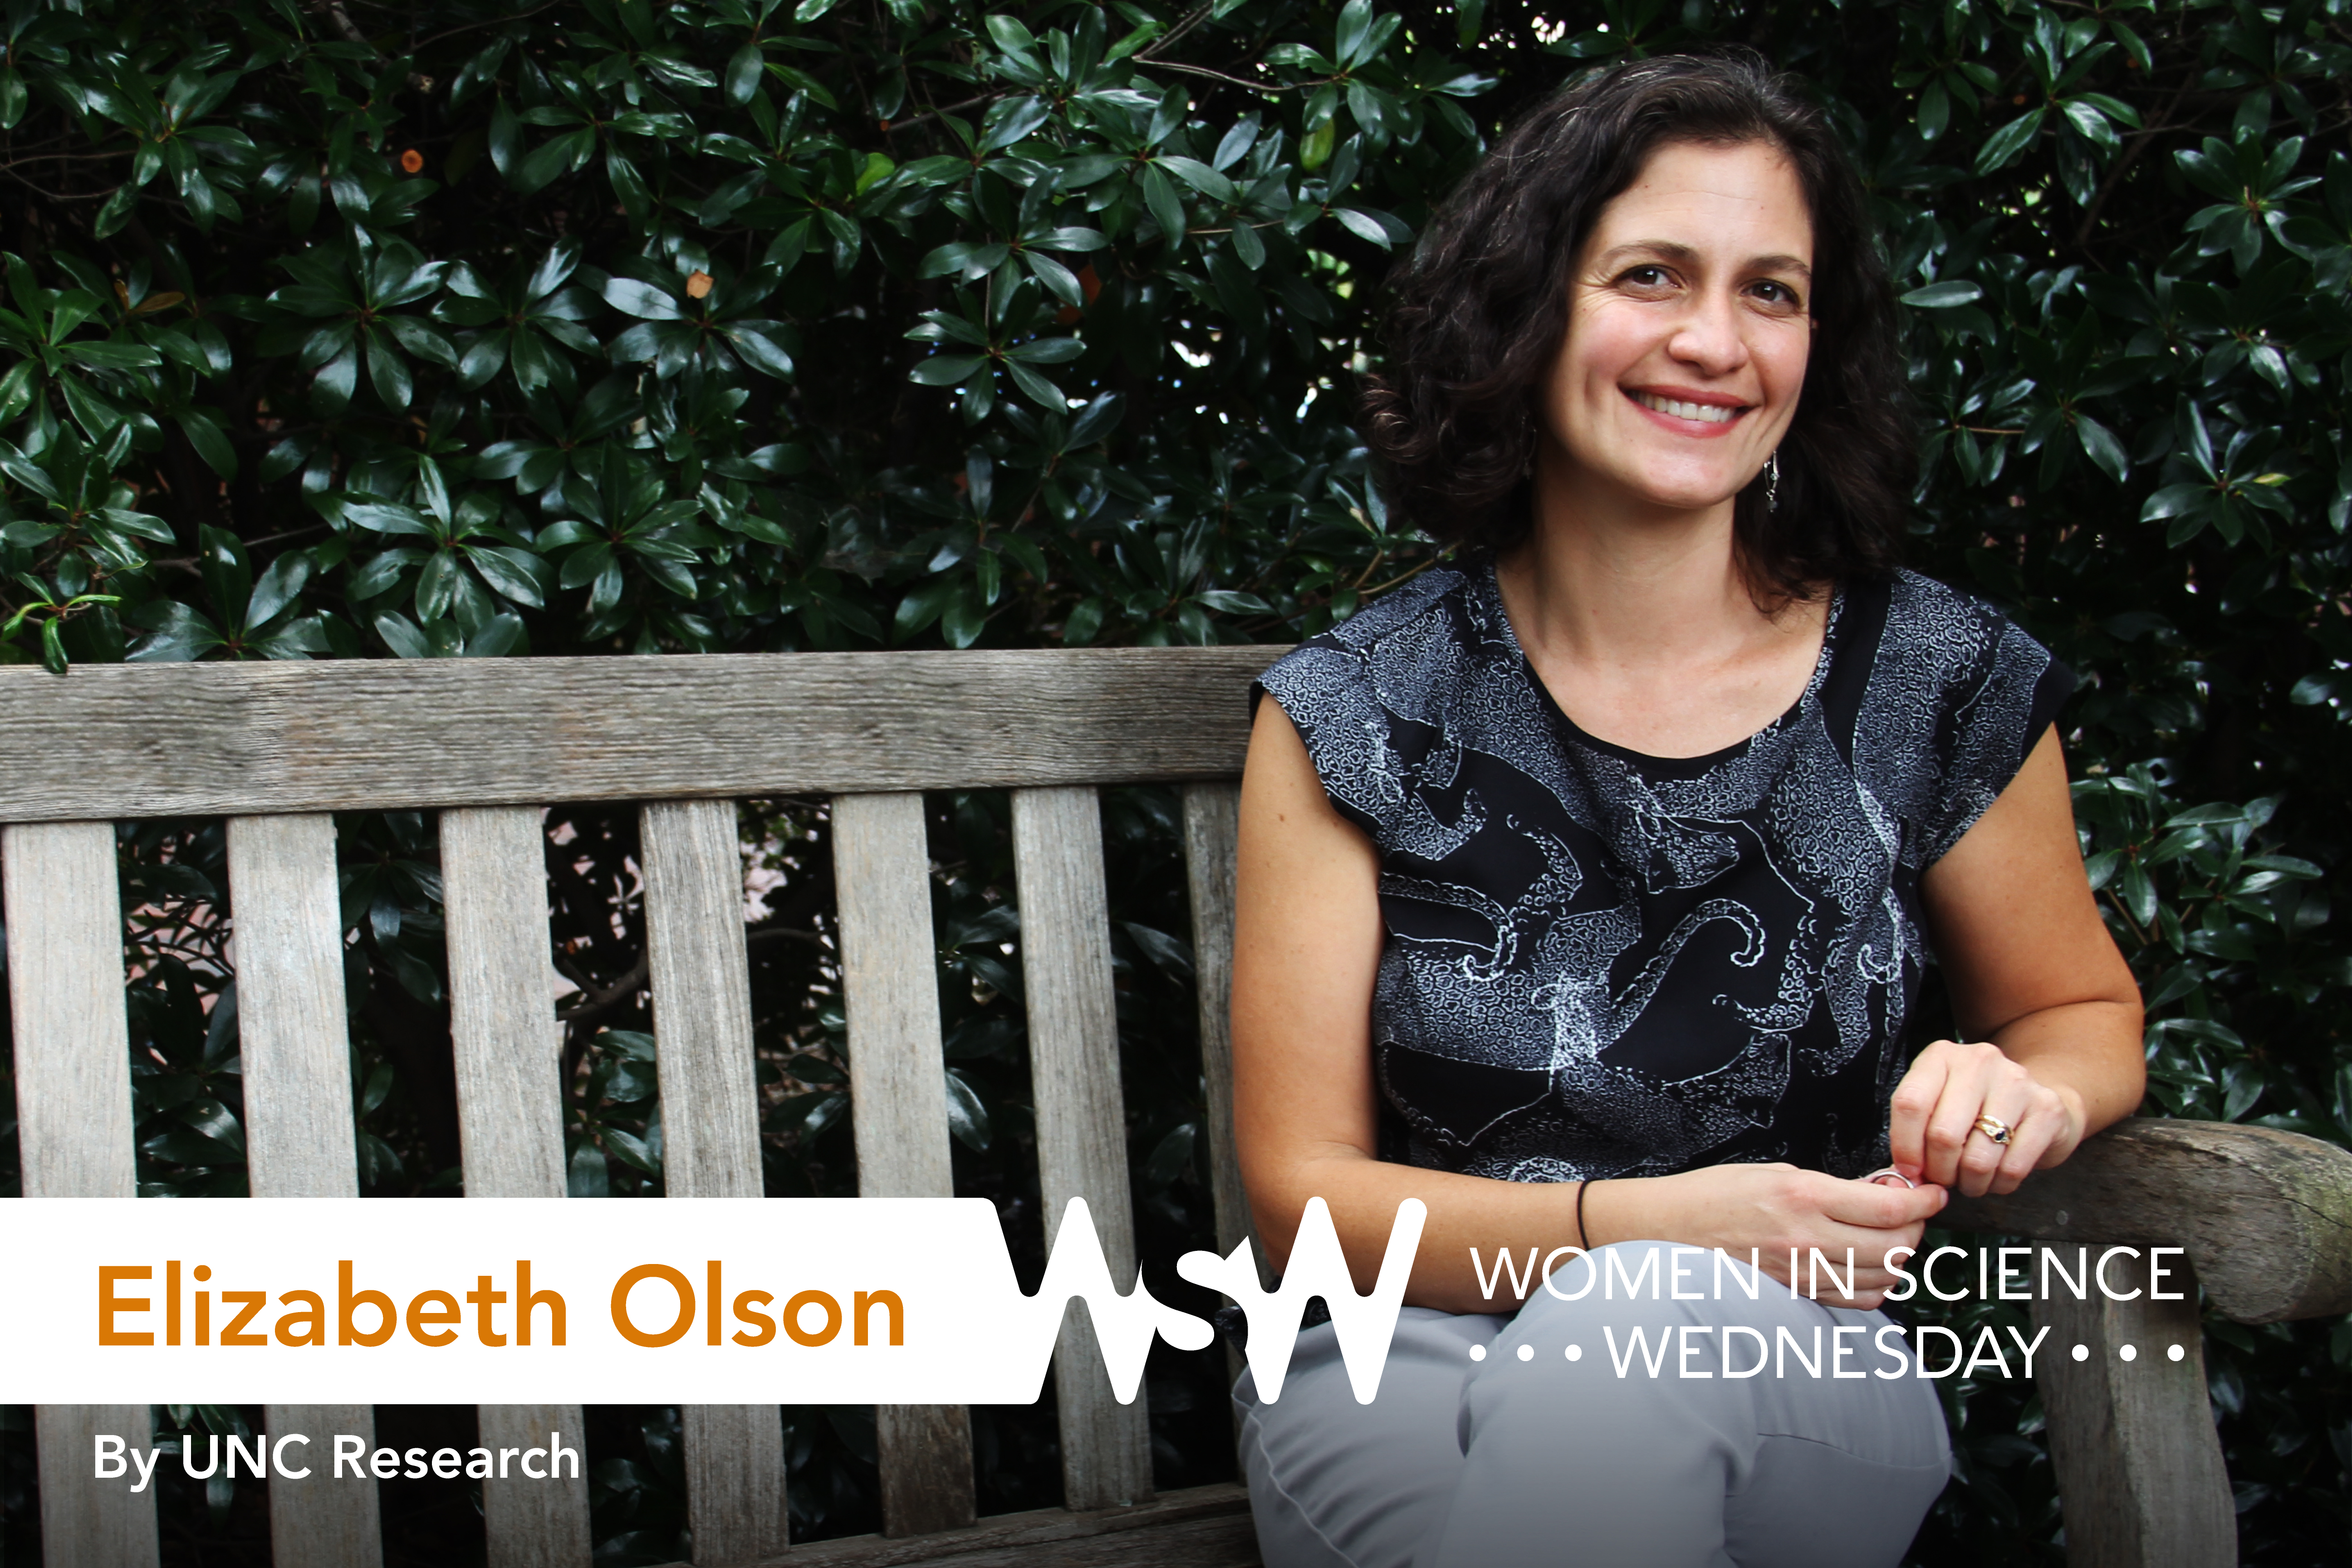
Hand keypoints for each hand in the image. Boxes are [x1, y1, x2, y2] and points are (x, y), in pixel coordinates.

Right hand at [1589, 1163, 1946, 1308]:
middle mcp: (1807, 1239)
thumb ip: (1829, 1186)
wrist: (1666, 1231)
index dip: (1922, 1201)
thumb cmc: (1714, 1194)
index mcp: (1803, 1196)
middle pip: (1894, 1246)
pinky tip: (1868, 1268)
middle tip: (1915, 1215)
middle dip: (1916, 1229)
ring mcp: (1802, 1274)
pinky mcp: (1796, 1296)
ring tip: (1892, 1240)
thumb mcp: (1775, 1172)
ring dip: (1899, 1259)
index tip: (1932, 1193)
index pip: (1888, 1207)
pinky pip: (1857, 1301)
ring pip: (1882, 1279)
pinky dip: (1876, 1287)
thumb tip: (1879, 1192)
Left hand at [1888, 1038, 2085, 1198]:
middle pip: (1943, 1135)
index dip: (1905, 1146)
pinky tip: (1997, 1177)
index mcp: (1941, 1056)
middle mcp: (1979, 1061)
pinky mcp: (2047, 1109)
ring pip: (1978, 1159)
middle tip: (1944, 1179)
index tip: (1910, 1170)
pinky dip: (1999, 1185)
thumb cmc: (1975, 1107)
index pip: (1910, 1103)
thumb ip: (1916, 1131)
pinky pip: (2013, 1168)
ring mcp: (2017, 1082)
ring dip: (1970, 1183)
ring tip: (1970, 1180)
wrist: (2035, 1097)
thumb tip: (1904, 1176)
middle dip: (1939, 1171)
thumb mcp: (1938, 1103)